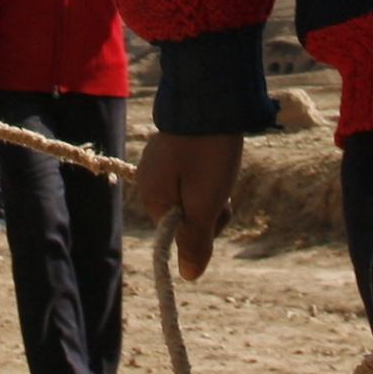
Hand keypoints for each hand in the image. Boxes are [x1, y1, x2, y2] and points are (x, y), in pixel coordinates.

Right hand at [138, 131, 243, 281]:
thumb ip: (195, 241)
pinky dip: (209, 170)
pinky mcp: (175, 150)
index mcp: (152, 197)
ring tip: (221, 163)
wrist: (211, 97)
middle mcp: (150, 182)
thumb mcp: (206, 204)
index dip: (203, 225)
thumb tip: (189, 277)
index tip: (216, 202)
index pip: (179, 234)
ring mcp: (161, 164)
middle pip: (187, 214)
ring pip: (193, 194)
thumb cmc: (207, 154)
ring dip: (213, 188)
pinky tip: (216, 154)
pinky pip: (193, 174)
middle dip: (210, 206)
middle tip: (222, 181)